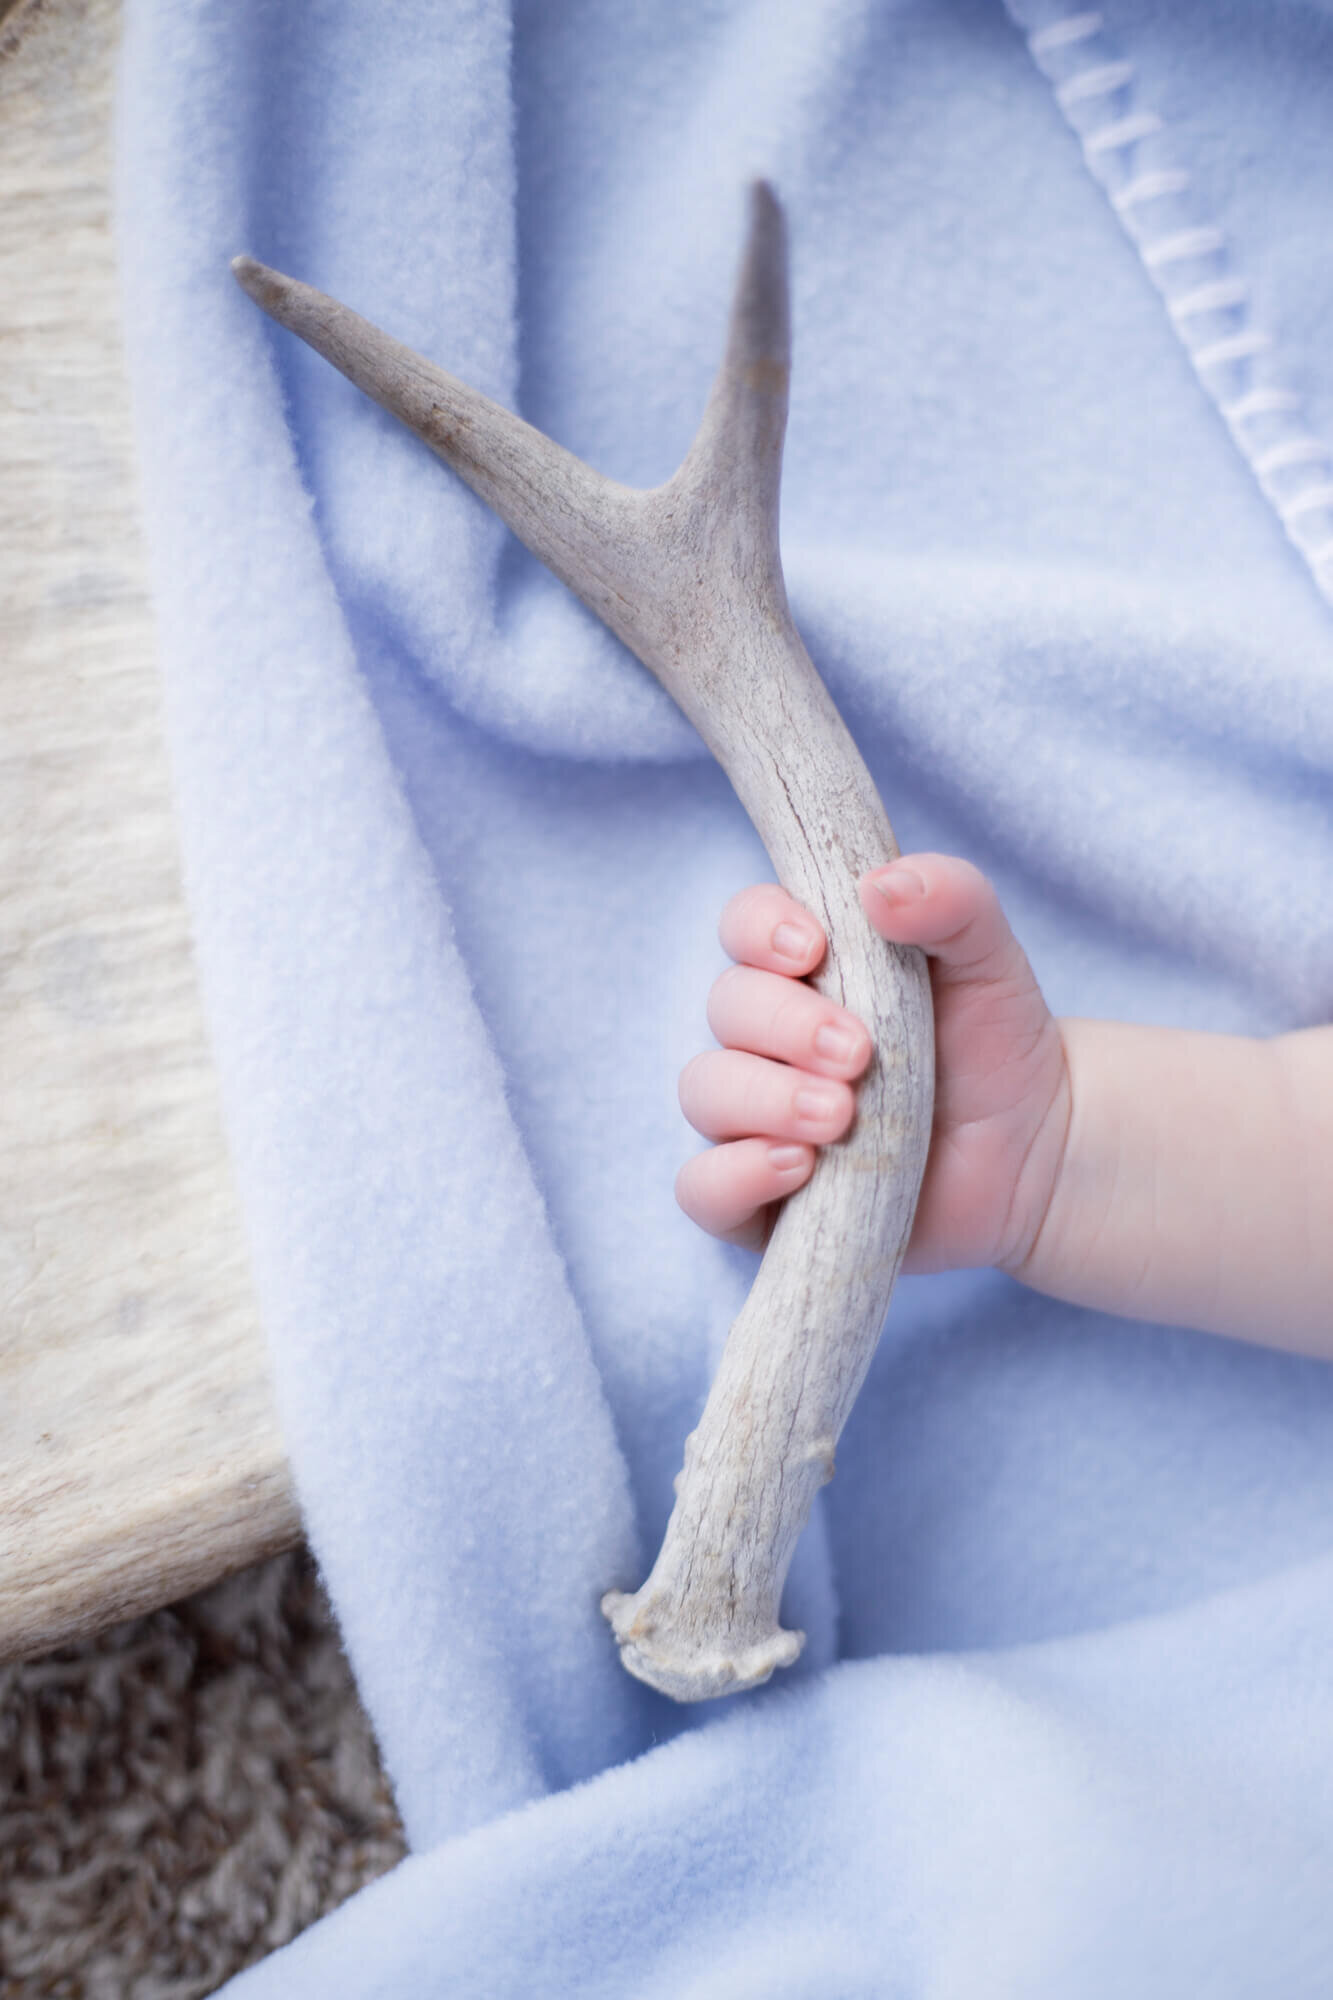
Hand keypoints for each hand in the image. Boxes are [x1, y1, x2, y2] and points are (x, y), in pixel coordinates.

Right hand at [675, 853, 1070, 1271]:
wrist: (1036, 1151)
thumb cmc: (995, 1044)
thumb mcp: (990, 960)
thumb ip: (952, 900)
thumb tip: (879, 886)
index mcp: (804, 968)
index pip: (744, 925)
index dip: (759, 928)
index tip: (812, 947)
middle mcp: (767, 1039)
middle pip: (727, 1008)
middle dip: (786, 1024)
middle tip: (859, 1052)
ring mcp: (756, 1118)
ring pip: (707, 1092)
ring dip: (766, 1098)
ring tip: (840, 1115)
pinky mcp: (760, 1197)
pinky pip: (704, 1187)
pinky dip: (736, 1174)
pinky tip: (800, 1167)